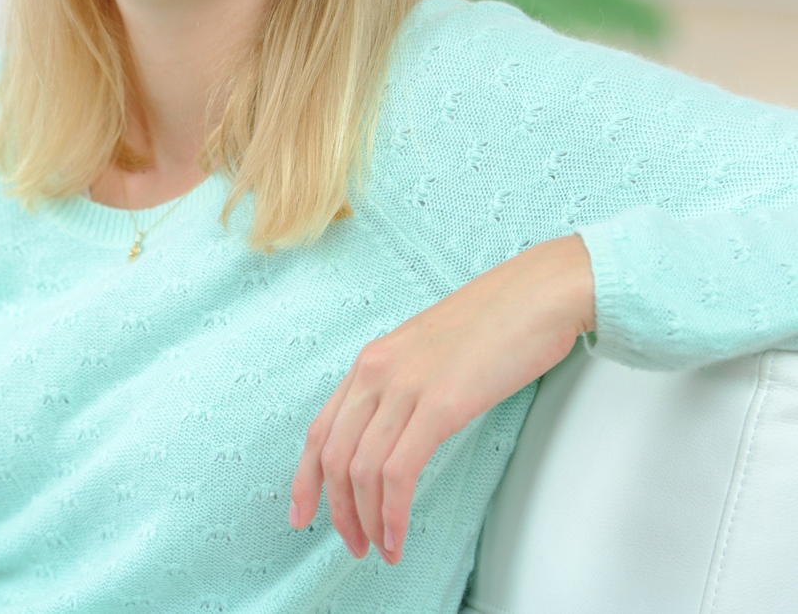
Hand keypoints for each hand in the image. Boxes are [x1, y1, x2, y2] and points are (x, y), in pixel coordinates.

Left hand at [289, 235, 595, 563]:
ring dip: (366, 520)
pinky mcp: (440, 404)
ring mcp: (404, 386)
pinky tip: (397, 536)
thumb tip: (396, 433)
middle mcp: (375, 372)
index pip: (320, 428)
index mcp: (370, 361)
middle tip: (353, 546)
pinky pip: (398, 471)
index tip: (302, 513)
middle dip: (337, 510)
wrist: (539, 293)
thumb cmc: (496, 322)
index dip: (305, 478)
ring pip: (360, 469)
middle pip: (332, 455)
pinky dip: (393, 512)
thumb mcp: (430, 353)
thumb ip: (404, 387)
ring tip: (379, 550)